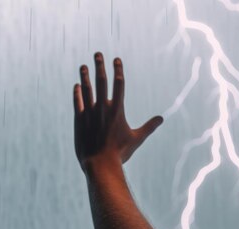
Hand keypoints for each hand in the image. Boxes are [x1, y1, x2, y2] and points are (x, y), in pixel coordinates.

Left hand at [73, 52, 162, 170]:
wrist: (100, 163)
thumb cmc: (120, 152)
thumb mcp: (137, 139)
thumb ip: (149, 127)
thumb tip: (161, 119)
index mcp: (117, 110)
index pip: (118, 84)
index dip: (118, 70)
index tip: (116, 59)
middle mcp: (103, 108)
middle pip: (101, 81)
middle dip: (100, 66)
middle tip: (98, 54)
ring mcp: (90, 113)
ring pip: (87, 89)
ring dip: (85, 76)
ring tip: (83, 66)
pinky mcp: (79, 120)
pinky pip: (78, 102)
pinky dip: (77, 93)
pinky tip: (77, 86)